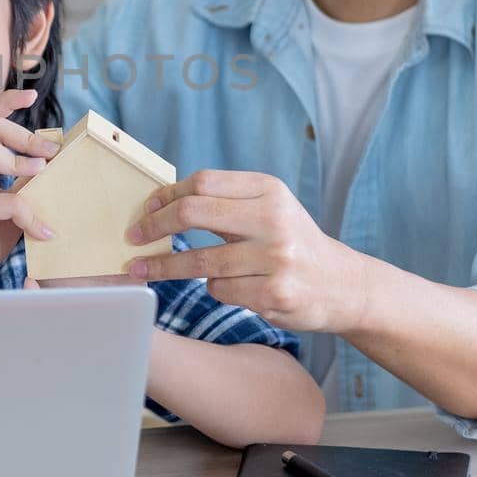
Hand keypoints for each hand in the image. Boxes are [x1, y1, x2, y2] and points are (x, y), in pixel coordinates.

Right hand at [0, 89, 60, 290]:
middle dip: (24, 134)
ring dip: (20, 161)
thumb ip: (25, 185)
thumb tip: (53, 166)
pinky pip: (5, 202)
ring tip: (41, 176)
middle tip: (51, 152)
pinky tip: (45, 232)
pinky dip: (30, 216)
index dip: (6, 101)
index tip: (31, 95)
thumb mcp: (10, 206)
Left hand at [122, 170, 370, 332]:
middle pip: (194, 213)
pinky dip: (214, 289)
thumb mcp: (269, 209)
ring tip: (143, 270)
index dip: (166, 195)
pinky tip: (230, 287)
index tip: (143, 209)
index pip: (203, 183)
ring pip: (201, 261)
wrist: (343, 285)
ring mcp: (276, 257)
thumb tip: (161, 202)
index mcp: (269, 190)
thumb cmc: (292, 243)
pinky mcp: (274, 292)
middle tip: (132, 239)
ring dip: (167, 267)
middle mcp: (274, 218)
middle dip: (154, 226)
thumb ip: (225, 202)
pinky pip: (220, 290)